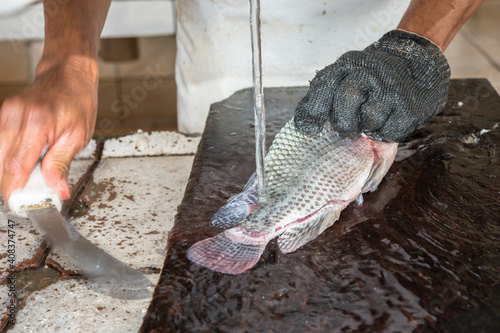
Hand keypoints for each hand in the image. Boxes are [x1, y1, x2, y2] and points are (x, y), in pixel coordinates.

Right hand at [0, 58, 97, 202]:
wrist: (69, 75)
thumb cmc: (77, 102)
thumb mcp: (77, 136)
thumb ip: (61, 164)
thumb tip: (57, 189)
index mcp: (37, 123)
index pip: (16, 166)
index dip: (17, 189)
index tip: (23, 203)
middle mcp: (16, 117)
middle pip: (1, 163)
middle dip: (11, 184)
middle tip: (26, 195)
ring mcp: (7, 113)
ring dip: (7, 172)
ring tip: (26, 179)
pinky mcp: (4, 113)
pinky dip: (6, 157)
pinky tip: (20, 163)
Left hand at [294, 30, 450, 141]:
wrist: (417, 60)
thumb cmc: (373, 76)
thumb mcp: (346, 75)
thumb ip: (324, 95)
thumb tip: (302, 124)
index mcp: (347, 64)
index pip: (323, 87)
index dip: (313, 111)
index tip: (309, 129)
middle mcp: (368, 72)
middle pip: (346, 103)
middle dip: (343, 123)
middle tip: (347, 130)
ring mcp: (391, 88)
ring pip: (369, 120)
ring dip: (367, 127)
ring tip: (372, 120)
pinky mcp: (410, 106)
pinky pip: (389, 132)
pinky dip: (386, 133)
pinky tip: (389, 121)